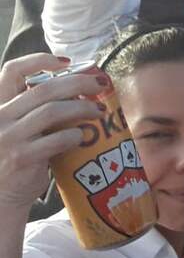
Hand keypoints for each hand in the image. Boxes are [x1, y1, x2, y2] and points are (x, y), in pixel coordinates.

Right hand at [0, 54, 104, 211]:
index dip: (39, 60)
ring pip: (52, 111)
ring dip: (82, 107)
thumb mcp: (21, 128)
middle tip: (100, 84)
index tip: (67, 62)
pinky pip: (55, 139)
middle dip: (77, 82)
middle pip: (44, 89)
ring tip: (99, 110)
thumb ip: (37, 110)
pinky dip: (74, 135)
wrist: (2, 197)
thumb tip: (79, 91)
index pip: (12, 71)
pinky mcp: (20, 158)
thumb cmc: (19, 157)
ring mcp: (8, 138)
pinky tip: (82, 136)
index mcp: (0, 105)